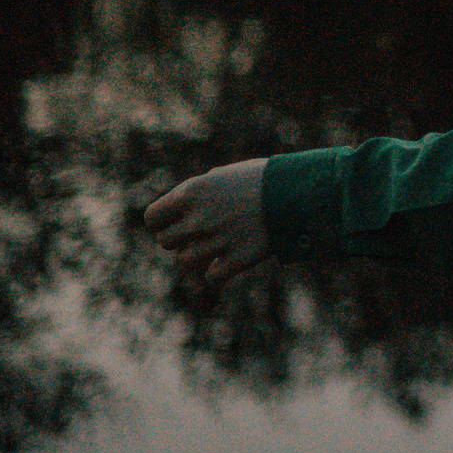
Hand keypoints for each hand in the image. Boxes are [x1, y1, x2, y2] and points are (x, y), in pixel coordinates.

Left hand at [143, 158, 272, 284]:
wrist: (300, 193)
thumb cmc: (263, 179)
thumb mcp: (224, 176)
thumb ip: (195, 195)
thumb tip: (176, 214)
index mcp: (191, 193)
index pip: (152, 219)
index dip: (161, 222)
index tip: (174, 222)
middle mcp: (198, 219)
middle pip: (166, 242)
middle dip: (180, 239)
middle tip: (202, 232)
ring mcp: (216, 242)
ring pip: (185, 262)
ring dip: (198, 255)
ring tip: (218, 244)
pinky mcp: (236, 261)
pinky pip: (210, 276)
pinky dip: (219, 270)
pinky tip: (232, 257)